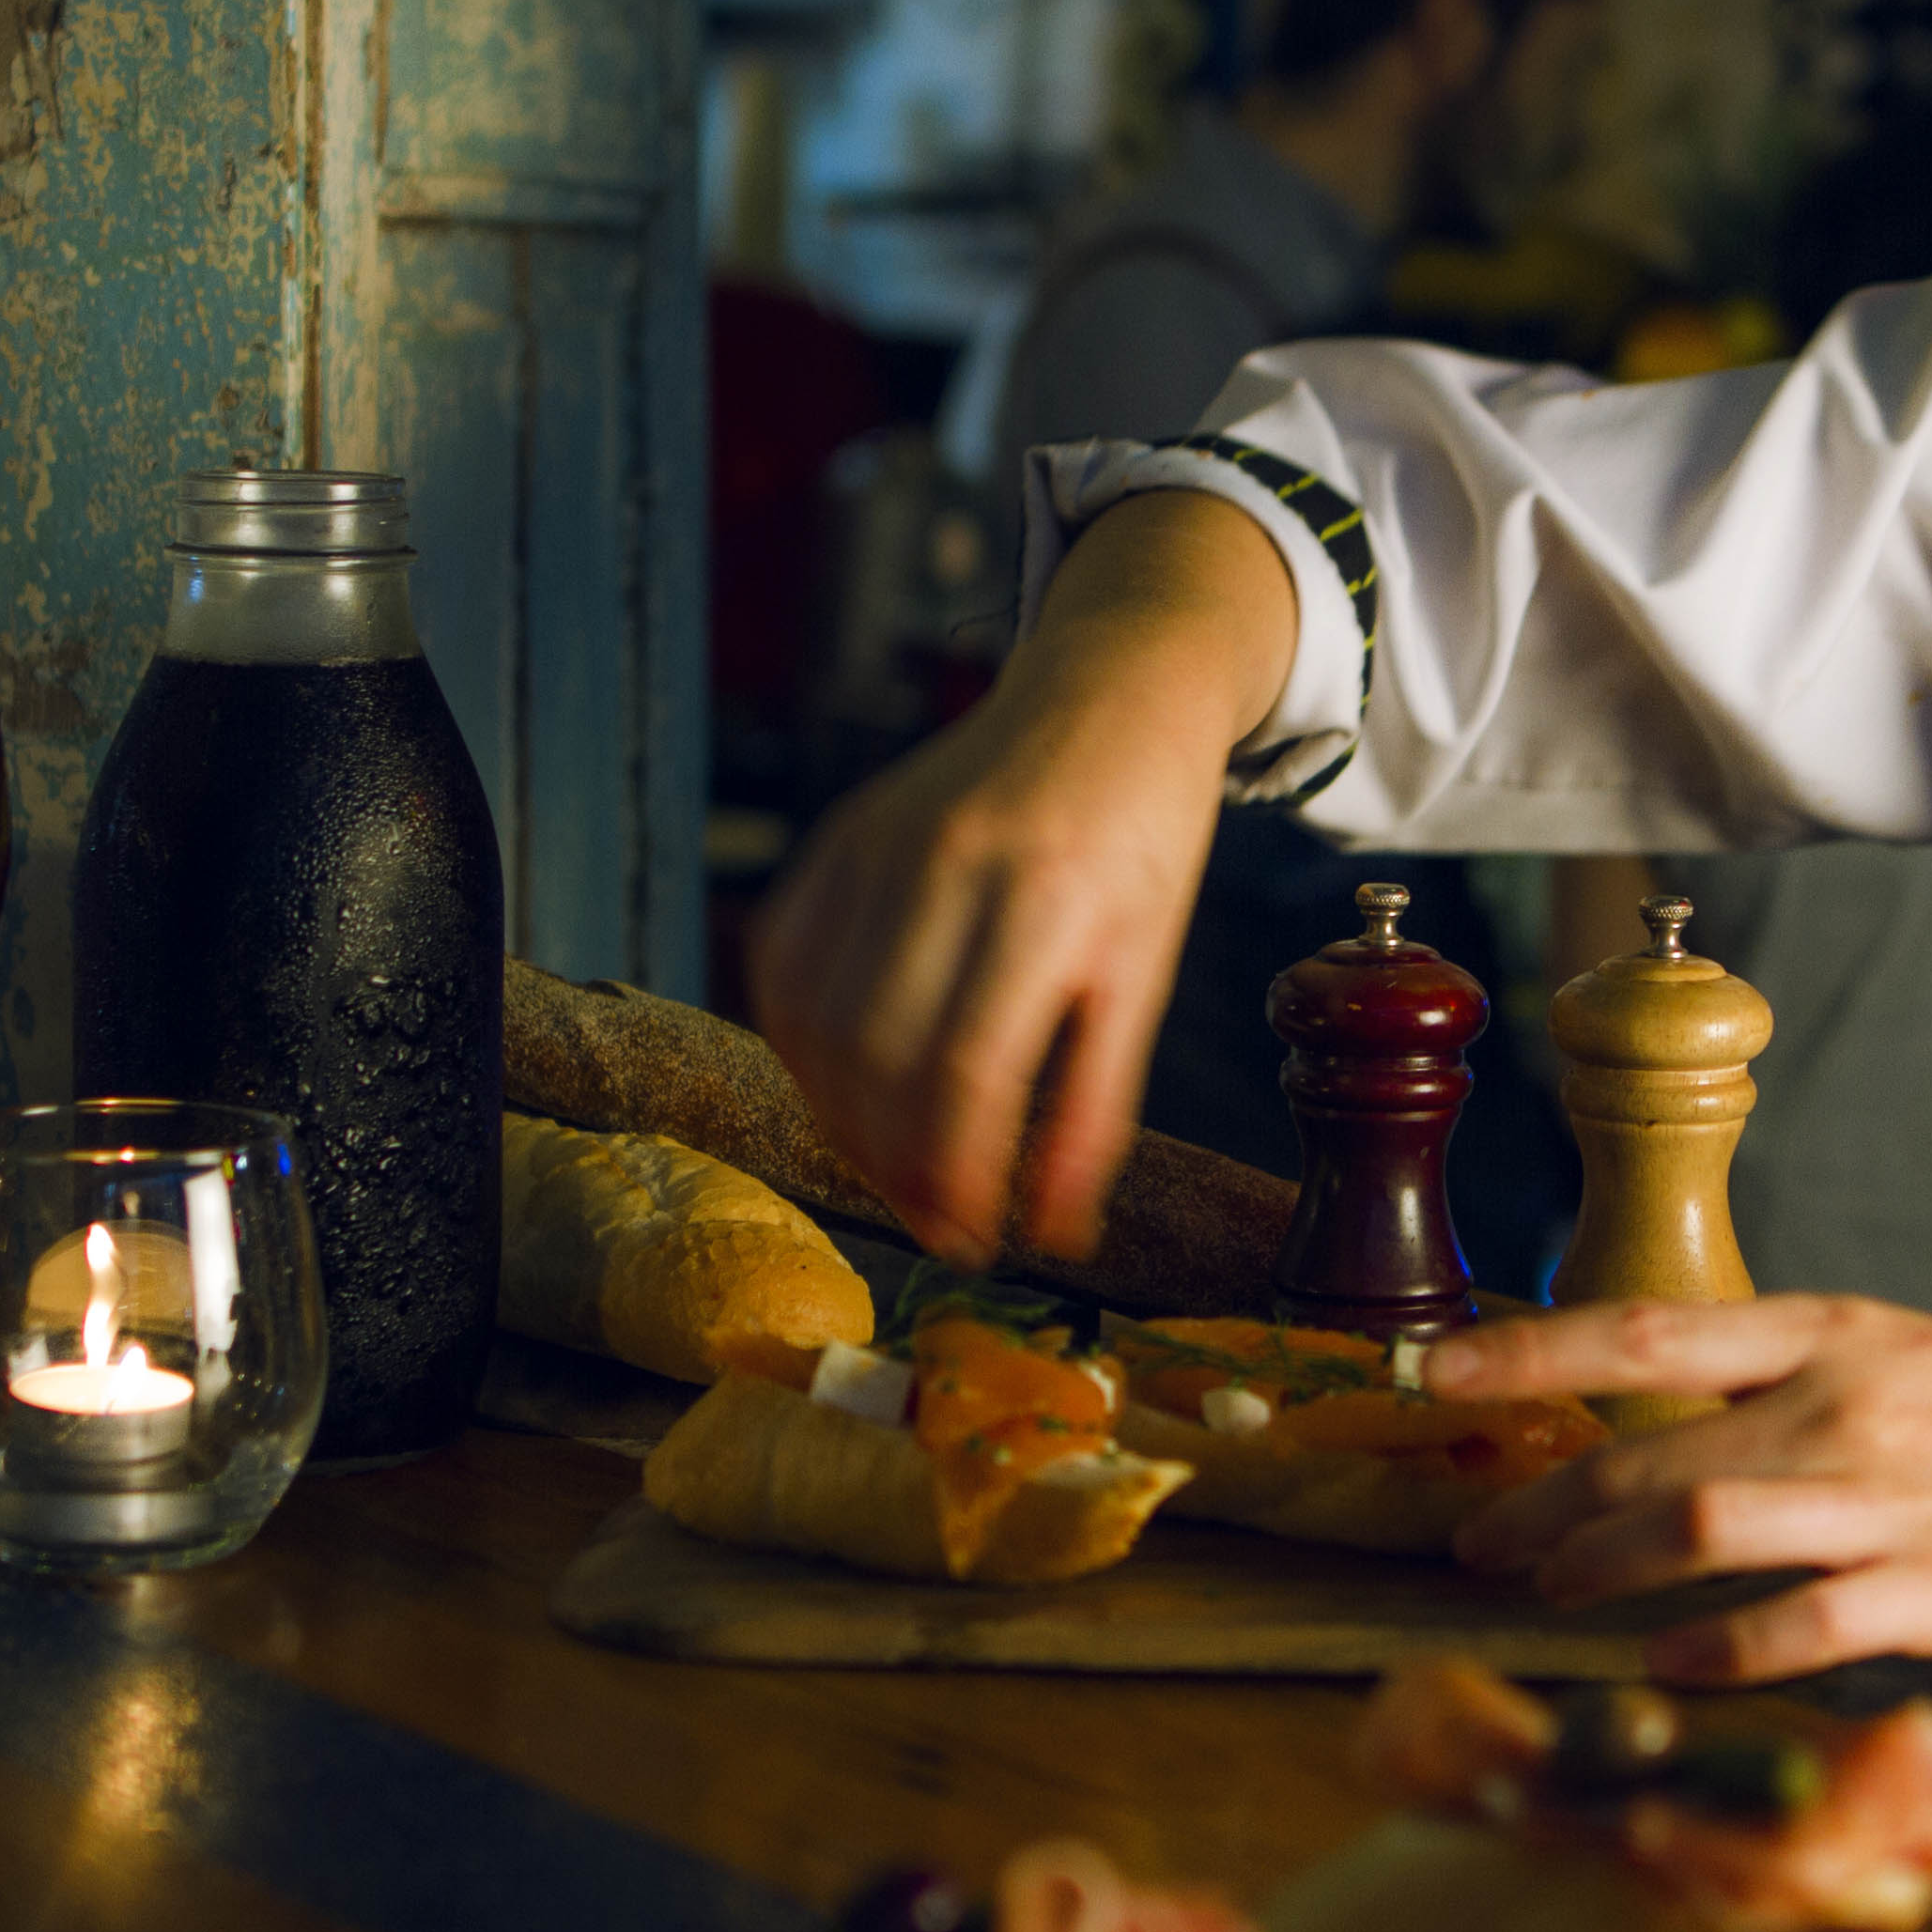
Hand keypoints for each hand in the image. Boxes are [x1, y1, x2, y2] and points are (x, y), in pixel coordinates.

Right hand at [750, 493, 1297, 1264]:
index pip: (964, 1071)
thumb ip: (1096, 1104)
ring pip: (816, 1022)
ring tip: (898, 1169)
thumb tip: (1054, 1228)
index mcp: (1043, 897)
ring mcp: (877, 845)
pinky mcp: (838, 839)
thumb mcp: (1147, 972)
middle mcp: (943, 865)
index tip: (974, 1238)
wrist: (1107, 694)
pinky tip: (850, 1088)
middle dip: (895, 1164)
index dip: (957, 1174)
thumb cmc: (1143, 839)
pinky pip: (785, 968)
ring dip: (843, 1120)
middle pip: (876, 1057)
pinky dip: (804, 1048)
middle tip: (936, 1220)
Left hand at [1438, 1303, 1931, 1683]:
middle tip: (1473, 1541)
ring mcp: (1899, 1502)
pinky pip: (1797, 1630)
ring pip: (1700, 1532)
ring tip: (1534, 1595)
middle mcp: (1853, 1405)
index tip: (1425, 1369)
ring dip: (1596, 1571)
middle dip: (1541, 1504)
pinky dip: (1714, 1653)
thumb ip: (1784, 1392)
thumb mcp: (1907, 1365)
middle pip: (1649, 1451)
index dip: (1524, 1351)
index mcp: (1838, 1331)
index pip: (1645, 1328)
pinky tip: (1665, 1670)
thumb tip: (1648, 1431)